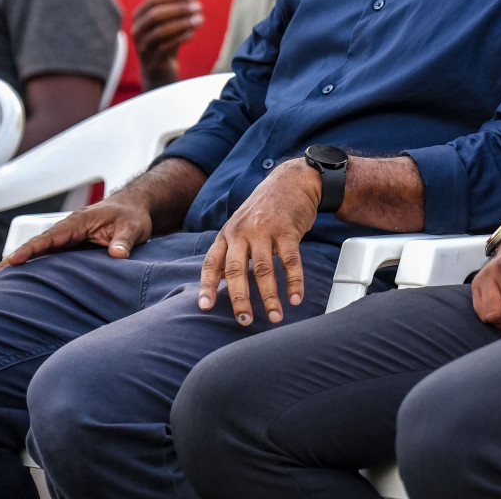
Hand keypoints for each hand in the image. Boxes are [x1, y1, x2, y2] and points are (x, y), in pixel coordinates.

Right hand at [0, 194, 153, 271]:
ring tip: (3, 285)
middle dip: (15, 260)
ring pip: (41, 254)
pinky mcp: (72, 249)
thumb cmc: (132, 215)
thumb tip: (118, 254)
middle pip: (37, 247)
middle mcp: (68, 231)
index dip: (30, 250)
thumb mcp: (133, 227)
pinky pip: (51, 259)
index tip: (12, 262)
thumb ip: (125, 240)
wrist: (135, 210)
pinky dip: (37, 268)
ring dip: (22, 266)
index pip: (49, 237)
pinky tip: (26, 283)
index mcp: (78, 222)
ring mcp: (68, 240)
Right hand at [132, 0, 201, 88]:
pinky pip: (165, 47)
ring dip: (182, 23)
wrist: (160, 71)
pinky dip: (180, 38)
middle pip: (156, 14)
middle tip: (200, 6)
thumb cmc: (165, 41)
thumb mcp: (169, 21)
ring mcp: (143, 46)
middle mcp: (137, 31)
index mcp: (139, 17)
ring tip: (201, 19)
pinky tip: (193, 33)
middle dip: (179, 8)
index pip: (154, 0)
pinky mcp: (152, 60)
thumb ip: (171, 2)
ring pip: (160, 31)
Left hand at [198, 159, 319, 325]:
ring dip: (269, 297)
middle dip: (240, 298)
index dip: (207, 285)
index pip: (212, 262)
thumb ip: (229, 250)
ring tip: (274, 317)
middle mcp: (242, 232)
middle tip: (244, 320)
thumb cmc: (266, 206)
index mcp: (228, 233)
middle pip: (236, 270)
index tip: (205, 307)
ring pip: (263, 270)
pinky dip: (294, 281)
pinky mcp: (287, 230)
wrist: (293, 180)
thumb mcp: (241, 224)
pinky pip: (290, 261)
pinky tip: (296, 298)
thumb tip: (215, 279)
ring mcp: (265, 230)